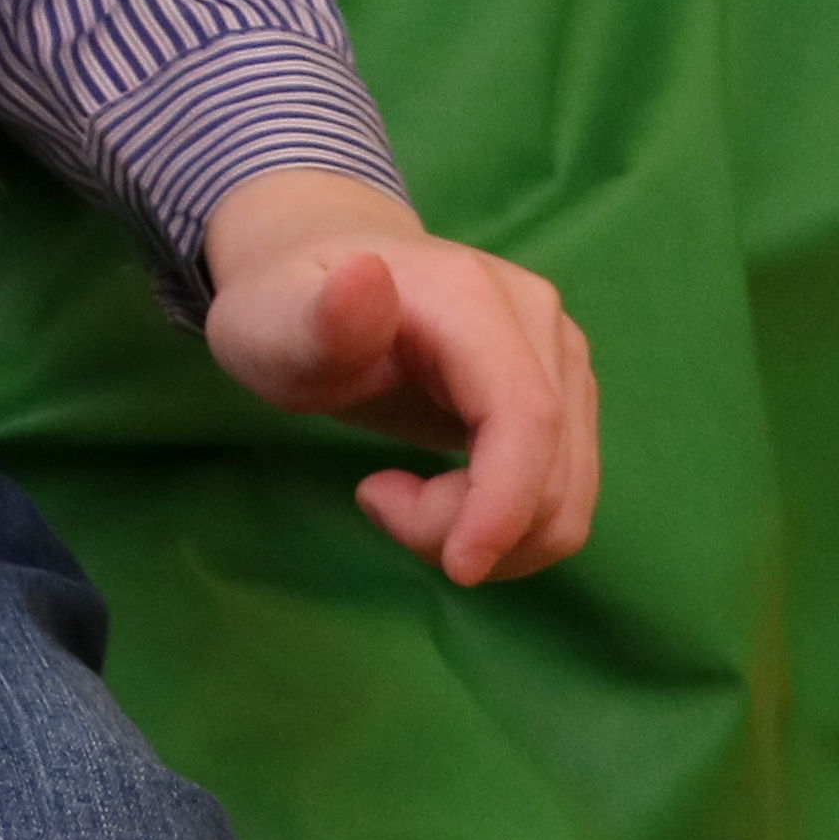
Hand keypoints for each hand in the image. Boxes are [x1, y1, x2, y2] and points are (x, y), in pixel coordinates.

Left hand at [197, 167, 596, 586]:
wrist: (327, 271)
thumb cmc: (289, 307)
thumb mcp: (271, 325)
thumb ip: (316, 322)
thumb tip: (366, 277)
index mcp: (471, 294)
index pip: (526, 415)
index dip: (506, 503)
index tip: (458, 568)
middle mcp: (539, 319)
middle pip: (550, 466)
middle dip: (470, 525)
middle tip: (376, 502)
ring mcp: (562, 357)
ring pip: (566, 493)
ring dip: (490, 533)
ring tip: (397, 496)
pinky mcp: (567, 395)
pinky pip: (561, 492)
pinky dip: (504, 524)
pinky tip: (435, 495)